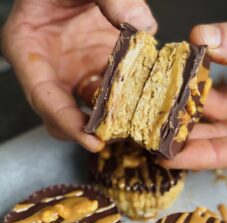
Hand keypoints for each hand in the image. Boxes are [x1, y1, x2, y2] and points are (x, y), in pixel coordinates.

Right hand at [1, 0, 155, 151]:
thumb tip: (141, 25)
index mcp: (30, 48)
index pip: (44, 98)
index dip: (67, 123)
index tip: (92, 141)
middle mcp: (53, 67)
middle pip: (64, 115)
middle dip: (90, 131)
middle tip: (119, 137)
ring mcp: (77, 70)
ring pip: (91, 107)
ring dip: (112, 118)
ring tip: (136, 123)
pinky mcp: (98, 67)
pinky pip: (112, 92)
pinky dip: (127, 98)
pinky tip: (144, 97)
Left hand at [161, 13, 226, 171]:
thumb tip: (204, 38)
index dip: (206, 157)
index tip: (171, 157)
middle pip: (226, 138)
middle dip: (189, 137)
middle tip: (153, 135)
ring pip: (220, 116)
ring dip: (191, 111)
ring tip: (159, 109)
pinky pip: (222, 93)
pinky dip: (202, 88)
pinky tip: (181, 85)